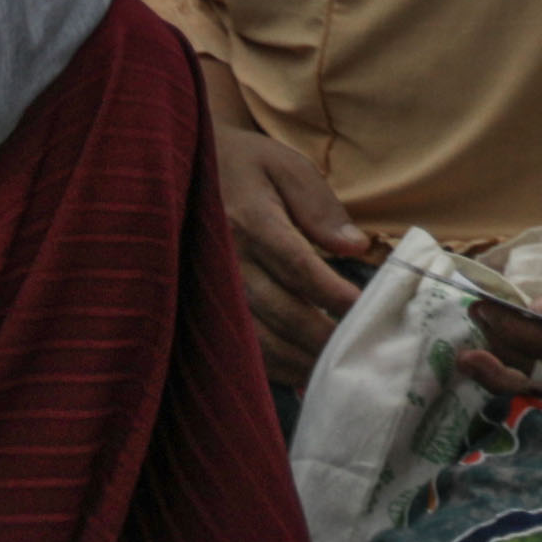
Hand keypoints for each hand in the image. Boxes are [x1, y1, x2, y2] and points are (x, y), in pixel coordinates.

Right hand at [212, 67, 374, 392]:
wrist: (178, 168)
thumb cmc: (242, 164)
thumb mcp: (283, 164)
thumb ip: (319, 204)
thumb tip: (356, 246)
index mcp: (248, 220)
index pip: (297, 265)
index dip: (331, 292)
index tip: (364, 310)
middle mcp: (226, 260)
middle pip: (281, 309)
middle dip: (322, 336)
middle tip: (360, 354)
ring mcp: (210, 289)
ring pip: (258, 338)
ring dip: (298, 360)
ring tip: (335, 373)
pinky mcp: (202, 306)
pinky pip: (238, 345)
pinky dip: (270, 367)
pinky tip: (300, 377)